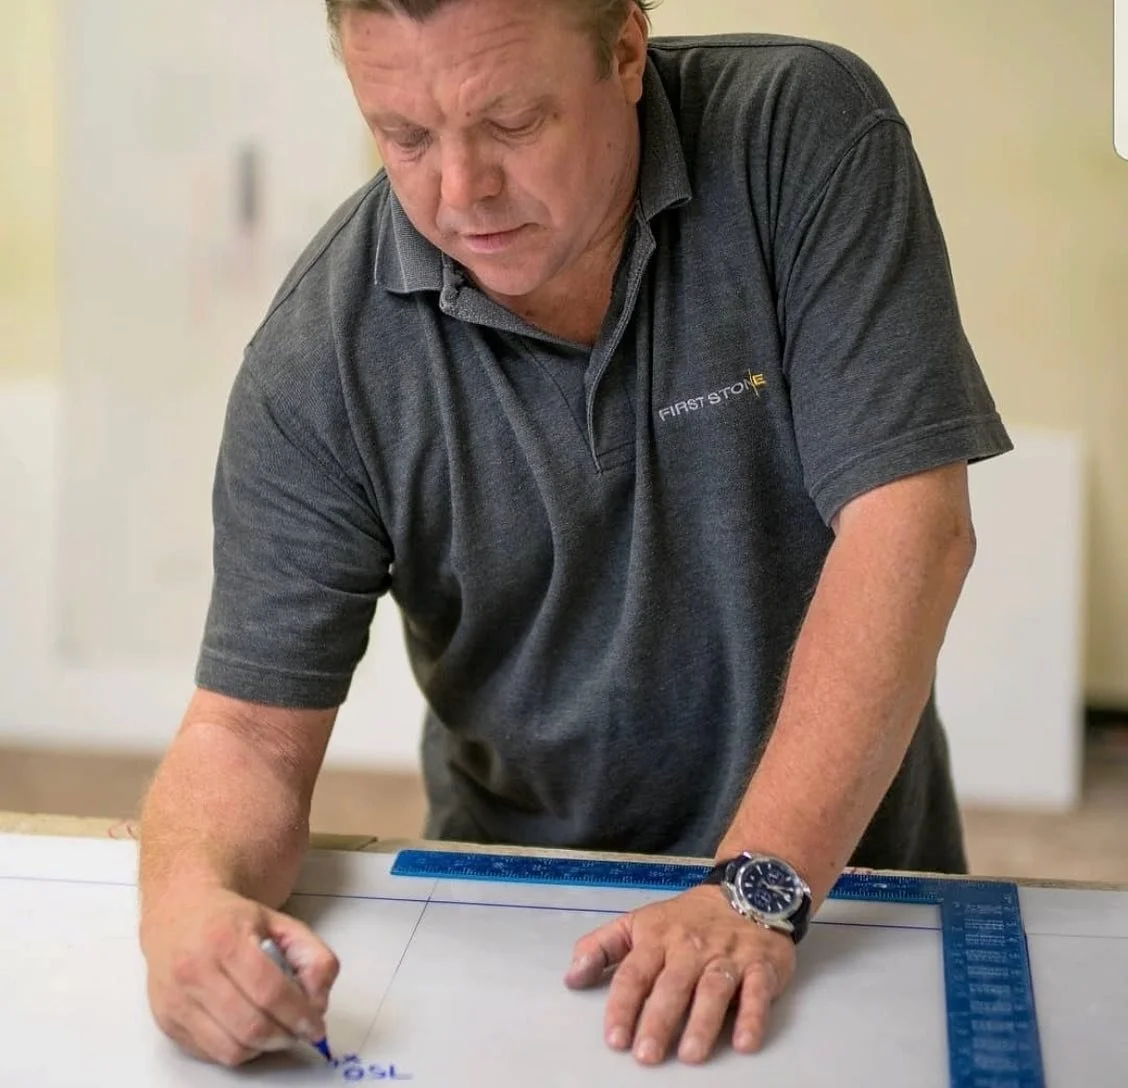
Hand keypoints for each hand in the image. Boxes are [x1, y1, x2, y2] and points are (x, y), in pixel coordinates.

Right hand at [140, 886, 338, 1066]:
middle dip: (284, 1036)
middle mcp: (194, 971)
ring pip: (230, 1048)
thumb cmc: (232, 920)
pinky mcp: (166, 1022)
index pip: (270, 991)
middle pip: (250, 1025)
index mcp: (225, 939)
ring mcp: (176, 1000)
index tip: (316, 1026)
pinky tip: (249, 1032)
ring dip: (263, 1048)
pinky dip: (238, 1050)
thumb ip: (312, 955)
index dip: (299, 1015)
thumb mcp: (281, 922)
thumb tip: (318, 1001)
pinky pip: (210, 1053)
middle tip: (299, 1032)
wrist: (179, 913)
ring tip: (276, 1032)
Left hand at [564, 885, 795, 1064]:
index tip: (615, 1038)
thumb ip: (602, 947)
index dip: (623, 1006)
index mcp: (658, 938)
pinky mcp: (761, 965)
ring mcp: (727, 956)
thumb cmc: (687, 918)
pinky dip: (752, 1016)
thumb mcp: (639, 923)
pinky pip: (757, 992)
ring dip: (702, 1022)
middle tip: (647, 1055)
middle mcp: (691, 948)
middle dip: (658, 1020)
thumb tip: (570, 977)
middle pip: (672, 985)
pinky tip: (744, 1042)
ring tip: (690, 1055)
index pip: (635, 974)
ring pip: (713, 988)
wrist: (746, 890)